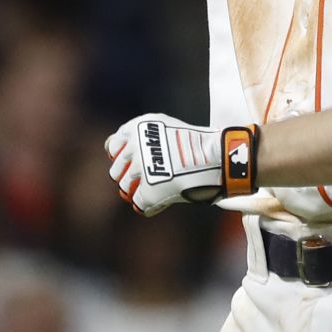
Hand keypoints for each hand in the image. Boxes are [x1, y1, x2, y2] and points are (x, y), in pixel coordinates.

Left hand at [105, 114, 225, 215]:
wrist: (219, 157)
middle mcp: (135, 146)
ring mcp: (140, 169)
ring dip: (138, 191)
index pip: (112, 145)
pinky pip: (139, 203)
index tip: (132, 162)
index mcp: (138, 126)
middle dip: (128, 177)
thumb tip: (112, 150)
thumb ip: (141, 137)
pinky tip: (163, 200)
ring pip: (125, 188)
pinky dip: (149, 205)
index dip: (122, 156)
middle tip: (148, 179)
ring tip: (158, 189)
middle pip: (115, 171)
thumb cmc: (198, 143)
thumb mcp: (165, 128)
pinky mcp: (149, 191)